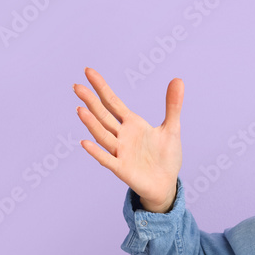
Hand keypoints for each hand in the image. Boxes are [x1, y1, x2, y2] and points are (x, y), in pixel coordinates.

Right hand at [74, 67, 183, 212]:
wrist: (166, 183)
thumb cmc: (166, 156)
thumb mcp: (172, 128)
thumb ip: (173, 105)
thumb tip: (178, 79)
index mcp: (132, 124)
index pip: (113, 102)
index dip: (101, 87)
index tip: (88, 71)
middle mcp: (122, 136)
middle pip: (103, 116)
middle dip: (91, 101)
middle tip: (76, 86)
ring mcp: (120, 152)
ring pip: (103, 136)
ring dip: (92, 124)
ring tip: (80, 109)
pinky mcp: (122, 169)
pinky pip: (107, 160)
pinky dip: (97, 152)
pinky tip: (85, 143)